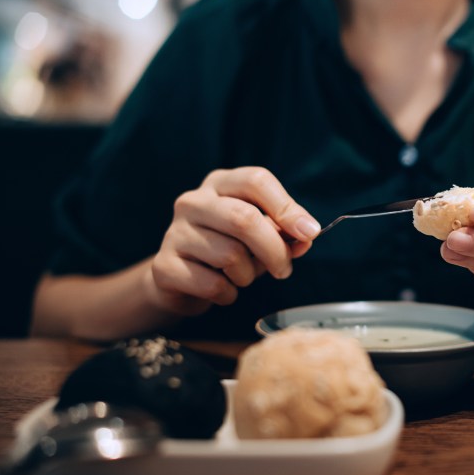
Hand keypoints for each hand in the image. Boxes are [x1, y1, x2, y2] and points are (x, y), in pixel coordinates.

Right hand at [147, 167, 320, 315]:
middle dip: (274, 250)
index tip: (309, 233)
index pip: (256, 181)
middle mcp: (193, 202)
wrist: (180, 280)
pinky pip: (212, 284)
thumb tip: (306, 235)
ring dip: (249, 275)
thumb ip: (285, 233)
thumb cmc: (228, 249)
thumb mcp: (260, 236)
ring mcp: (174, 232)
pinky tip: (223, 290)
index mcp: (221, 184)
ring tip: (242, 276)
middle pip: (244, 219)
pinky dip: (229, 294)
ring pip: (230, 255)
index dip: (287, 208)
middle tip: (284, 270)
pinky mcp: (164, 266)